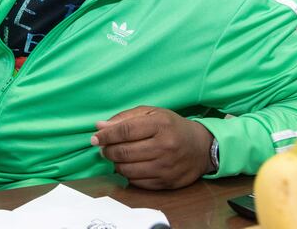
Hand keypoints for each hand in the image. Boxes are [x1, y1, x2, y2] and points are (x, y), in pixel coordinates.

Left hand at [90, 106, 214, 189]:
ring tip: (117, 156)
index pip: (124, 131)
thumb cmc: (172, 127)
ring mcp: (166, 166)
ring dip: (116, 163)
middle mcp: (164, 146)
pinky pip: (137, 182)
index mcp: (160, 124)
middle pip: (124, 152)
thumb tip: (100, 126)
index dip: (105, 135)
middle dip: (108, 150)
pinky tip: (130, 166)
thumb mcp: (152, 114)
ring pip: (128, 169)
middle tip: (104, 148)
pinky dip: (128, 174)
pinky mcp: (167, 182)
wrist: (201, 147)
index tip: (95, 138)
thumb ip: (124, 118)